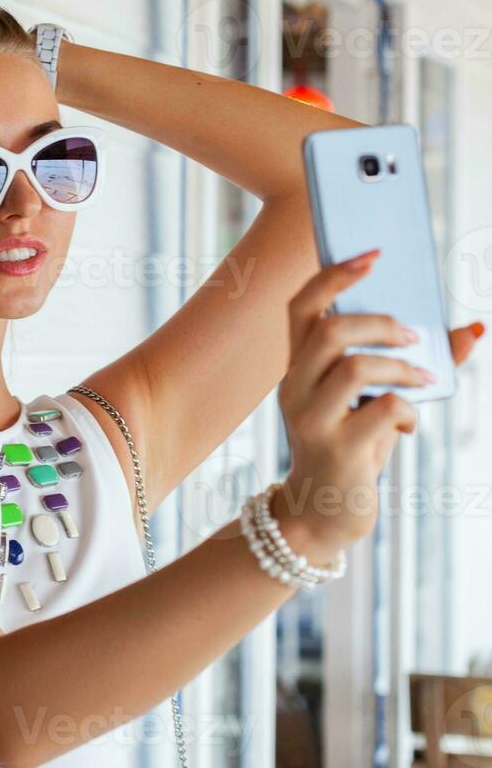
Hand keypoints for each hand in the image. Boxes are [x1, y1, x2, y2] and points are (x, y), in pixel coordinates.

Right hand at [275, 250, 482, 555]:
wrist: (326, 512)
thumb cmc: (355, 446)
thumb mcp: (378, 399)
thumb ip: (417, 363)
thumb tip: (475, 326)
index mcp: (298, 367)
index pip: (301, 307)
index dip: (333, 276)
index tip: (373, 255)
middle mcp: (294, 387)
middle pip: (328, 330)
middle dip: (379, 323)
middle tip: (412, 335)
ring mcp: (311, 419)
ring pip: (354, 367)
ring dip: (401, 367)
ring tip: (423, 379)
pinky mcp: (337, 449)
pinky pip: (382, 409)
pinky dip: (406, 410)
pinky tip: (407, 425)